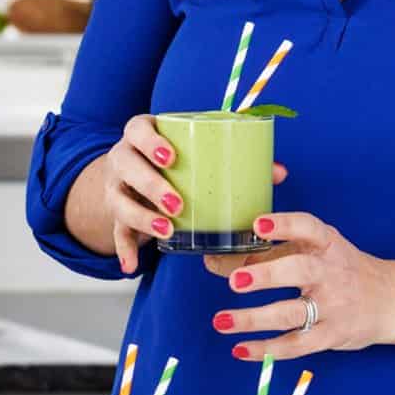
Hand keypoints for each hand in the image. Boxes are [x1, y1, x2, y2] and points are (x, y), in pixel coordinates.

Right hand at [102, 116, 286, 274]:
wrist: (134, 176)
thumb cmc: (177, 160)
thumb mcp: (196, 152)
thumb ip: (236, 157)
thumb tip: (279, 172)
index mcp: (142, 134)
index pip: (137, 129)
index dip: (151, 141)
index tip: (172, 157)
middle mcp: (123, 158)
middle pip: (127, 165)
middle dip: (151, 184)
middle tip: (178, 203)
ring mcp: (116, 187)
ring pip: (119, 200)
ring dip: (141, 217)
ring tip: (167, 231)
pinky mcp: (115, 214)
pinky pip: (116, 233)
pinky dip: (124, 250)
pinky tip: (132, 265)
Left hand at [206, 212, 394, 359]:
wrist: (390, 299)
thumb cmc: (340, 269)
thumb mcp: (312, 251)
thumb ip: (267, 254)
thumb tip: (213, 262)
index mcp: (327, 244)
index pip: (308, 228)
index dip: (284, 225)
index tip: (259, 224)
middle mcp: (331, 272)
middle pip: (300, 271)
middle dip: (266, 275)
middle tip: (235, 281)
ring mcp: (333, 306)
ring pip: (292, 313)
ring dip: (254, 319)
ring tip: (221, 320)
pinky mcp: (331, 335)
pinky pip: (297, 345)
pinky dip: (267, 349)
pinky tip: (240, 349)